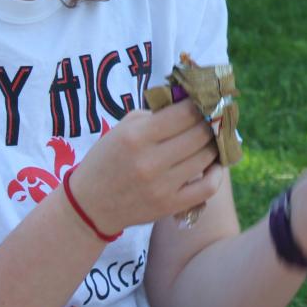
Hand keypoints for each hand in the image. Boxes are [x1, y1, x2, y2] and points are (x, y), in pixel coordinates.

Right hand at [66, 102, 223, 236]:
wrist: (90, 205)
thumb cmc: (108, 160)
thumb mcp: (123, 129)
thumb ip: (155, 113)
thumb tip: (190, 102)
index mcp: (136, 136)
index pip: (185, 113)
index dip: (201, 104)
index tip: (205, 101)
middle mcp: (150, 161)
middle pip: (200, 134)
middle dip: (210, 123)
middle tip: (213, 119)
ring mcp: (162, 186)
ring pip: (206, 157)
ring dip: (214, 144)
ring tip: (212, 138)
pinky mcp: (169, 206)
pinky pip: (207, 187)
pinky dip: (216, 173)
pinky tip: (213, 165)